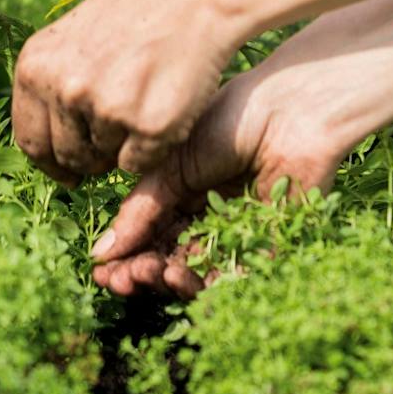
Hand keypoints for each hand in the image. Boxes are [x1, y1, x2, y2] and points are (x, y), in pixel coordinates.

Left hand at [13, 0, 242, 183]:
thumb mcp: (77, 31)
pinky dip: (154, 149)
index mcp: (37, 66)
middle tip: (117, 139)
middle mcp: (65, 90)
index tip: (68, 170)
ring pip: (106, 160)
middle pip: (69, 156)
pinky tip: (166, 112)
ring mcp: (106, 110)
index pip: (31, 138)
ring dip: (125, 146)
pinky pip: (141, 163)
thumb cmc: (143, 3)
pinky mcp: (150, 126)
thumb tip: (54, 131)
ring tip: (147, 105)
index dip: (51, 160)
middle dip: (91, 157)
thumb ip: (58, 76)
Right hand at [85, 0, 392, 297]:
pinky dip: (209, 285)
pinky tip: (184, 277)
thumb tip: (102, 254)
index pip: (150, 238)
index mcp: (187, 194)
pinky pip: (239, 276)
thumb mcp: (172, 162)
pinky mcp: (273, 243)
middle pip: (170, 261)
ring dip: (170, 281)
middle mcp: (213, 217)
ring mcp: (243, 232)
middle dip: (142, 275)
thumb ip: (140, 209)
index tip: (100, 271)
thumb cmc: (233, 117)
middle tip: (121, 281)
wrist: (291, 107)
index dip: (125, 259)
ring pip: (200, 274)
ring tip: (155, 273)